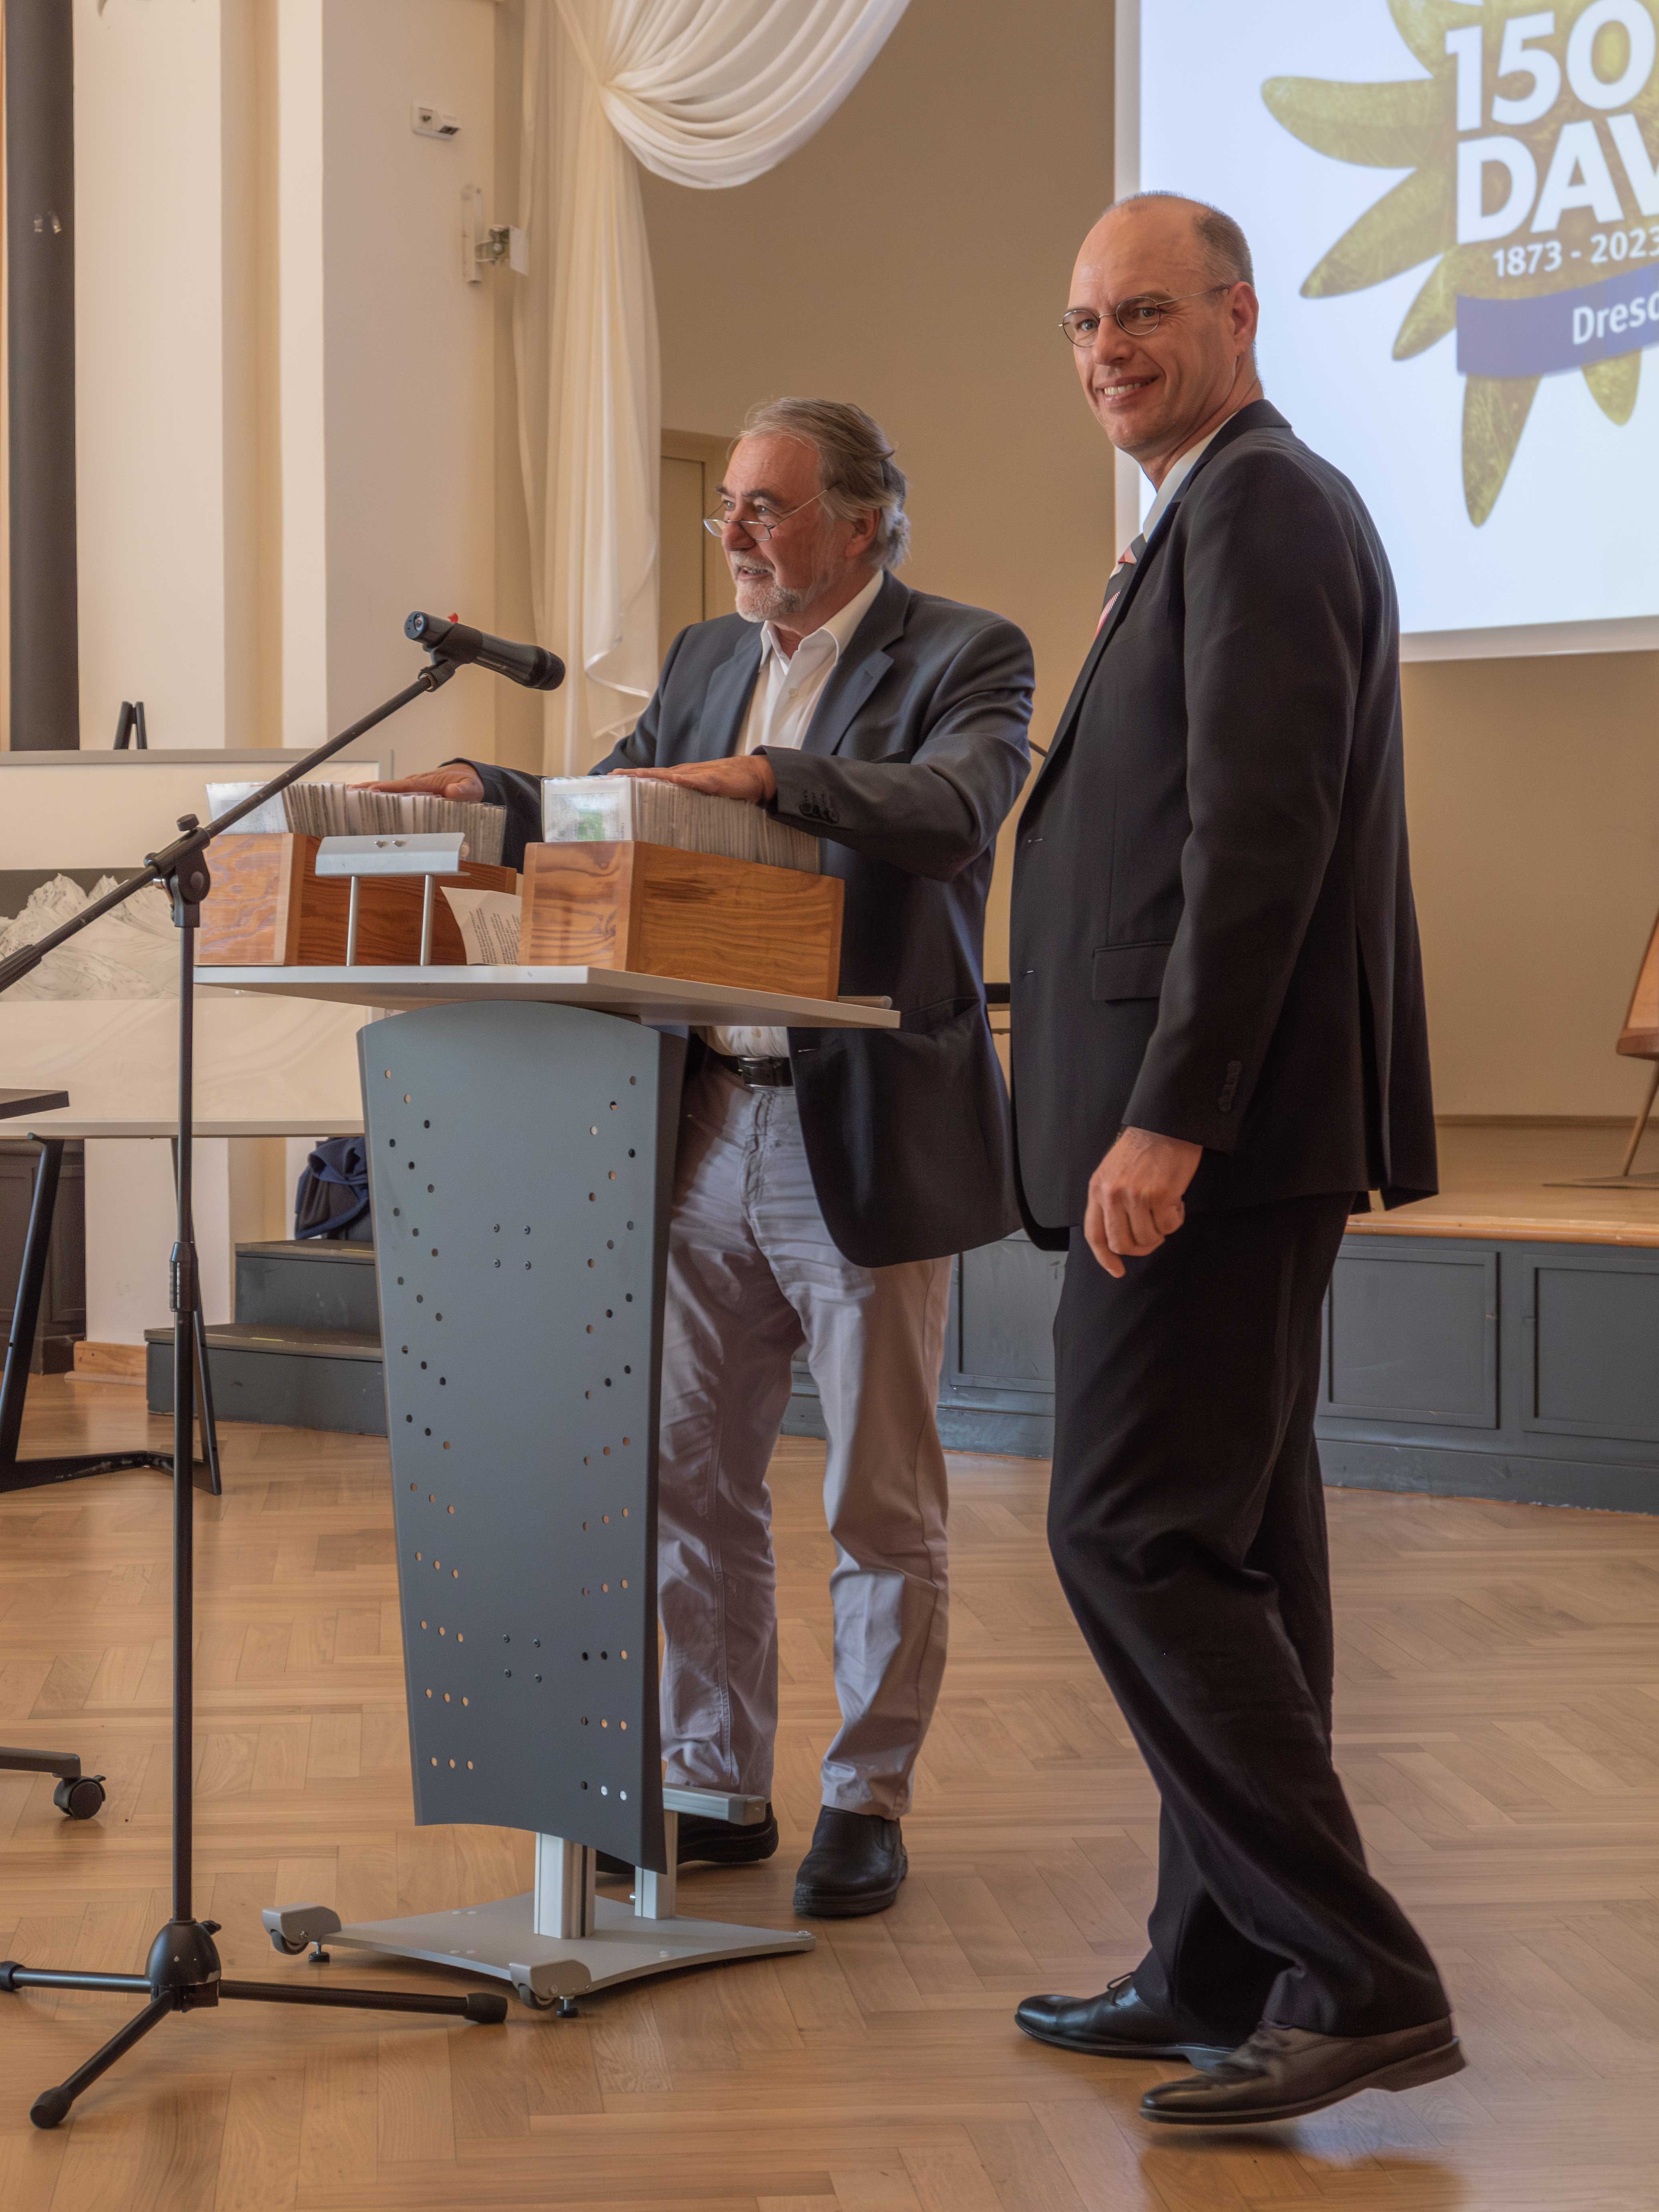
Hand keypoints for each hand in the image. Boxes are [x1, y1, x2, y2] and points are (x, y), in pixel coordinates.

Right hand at [356, 765, 483, 802]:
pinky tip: (362, 806)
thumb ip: (464, 790)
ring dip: (367, 795)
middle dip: (368, 789)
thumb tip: (452, 791)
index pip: (404, 786)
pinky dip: (376, 799)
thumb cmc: (470, 784)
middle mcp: (415, 784)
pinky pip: (391, 797)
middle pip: (388, 787)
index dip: (387, 789)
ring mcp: (411, 789)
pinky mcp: (411, 795)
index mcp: (427, 782)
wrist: (469, 779)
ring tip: (345, 800)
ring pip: (386, 791)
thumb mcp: (472, 788)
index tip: (370, 791)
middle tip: (346, 794)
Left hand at [610, 755, 776, 804]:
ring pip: (672, 774)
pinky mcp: (716, 781)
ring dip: (653, 774)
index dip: (634, 777)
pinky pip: (699, 781)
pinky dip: (686, 780)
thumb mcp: (703, 794)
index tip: (612, 779)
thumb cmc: (729, 784)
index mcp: (682, 778)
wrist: (755, 775)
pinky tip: (675, 779)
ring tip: (634, 775)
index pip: (653, 777)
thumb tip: (670, 815)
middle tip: (612, 776)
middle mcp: (687, 773)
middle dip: (634, 774)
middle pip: (656, 773)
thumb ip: (688, 800)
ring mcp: (700, 776)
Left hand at [1084, 1126, 1202, 1277]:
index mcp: (1097, 1189)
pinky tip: (1177, 1201)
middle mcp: (1112, 1195)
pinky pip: (1169, 1226)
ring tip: (1166, 1210)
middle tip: (1153, 1238)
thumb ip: (1110, 1200)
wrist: (1166, 1125)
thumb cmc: (1143, 1148)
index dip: (1105, 1258)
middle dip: (1140, 1248)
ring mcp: (1135, 1196)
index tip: (1116, 1270)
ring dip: (1161, 1231)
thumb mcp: (1112, 1172)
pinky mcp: (1159, 1196)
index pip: (1094, 1234)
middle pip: (1121, 1243)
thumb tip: (1118, 1236)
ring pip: (1148, 1238)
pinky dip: (1176, 1220)